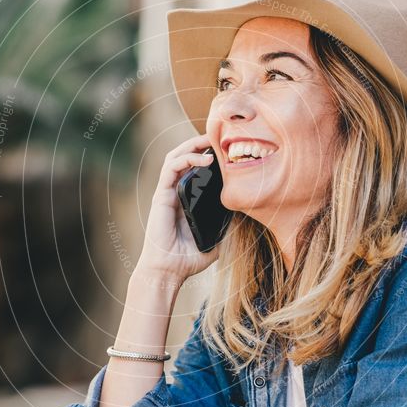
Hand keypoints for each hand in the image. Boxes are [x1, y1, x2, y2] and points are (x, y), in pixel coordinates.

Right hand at [136, 133, 221, 282]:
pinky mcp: (161, 195)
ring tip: (211, 141)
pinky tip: (204, 159)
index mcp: (187, 199)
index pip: (195, 169)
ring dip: (193, 145)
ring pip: (176, 156)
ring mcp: (167, 192)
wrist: (168, 271)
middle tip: (219, 136)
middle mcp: (175, 191)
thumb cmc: (188, 258)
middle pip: (185, 157)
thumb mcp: (215, 239)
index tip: (227, 150)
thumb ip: (226, 226)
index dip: (208, 155)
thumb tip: (244, 214)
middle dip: (200, 143)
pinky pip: (171, 168)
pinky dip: (187, 158)